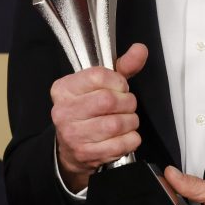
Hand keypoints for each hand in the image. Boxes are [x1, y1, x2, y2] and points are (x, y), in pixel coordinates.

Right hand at [51, 43, 147, 191]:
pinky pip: (120, 144)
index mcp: (64, 89)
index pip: (98, 76)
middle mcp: (64, 111)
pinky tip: (125, 135)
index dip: (118, 82)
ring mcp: (73, 135)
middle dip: (128, 102)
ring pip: (116, 124)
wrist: (71, 146)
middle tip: (127, 105)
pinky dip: (131, 139)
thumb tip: (140, 50)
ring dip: (131, 121)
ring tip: (127, 120)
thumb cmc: (89, 110)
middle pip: (109, 100)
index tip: (121, 87)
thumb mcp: (101, 84)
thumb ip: (122, 66)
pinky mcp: (85, 154)